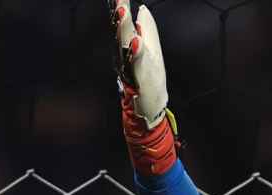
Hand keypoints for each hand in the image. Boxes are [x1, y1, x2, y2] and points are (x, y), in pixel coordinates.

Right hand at [111, 0, 167, 127]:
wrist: (150, 107)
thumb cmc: (149, 77)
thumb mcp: (151, 49)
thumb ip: (147, 29)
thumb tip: (142, 9)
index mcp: (132, 43)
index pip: (125, 20)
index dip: (120, 4)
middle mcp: (128, 52)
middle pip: (123, 28)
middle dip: (120, 11)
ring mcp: (132, 65)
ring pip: (126, 43)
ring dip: (124, 27)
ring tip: (122, 12)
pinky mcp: (140, 78)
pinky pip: (137, 64)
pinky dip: (136, 52)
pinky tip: (137, 42)